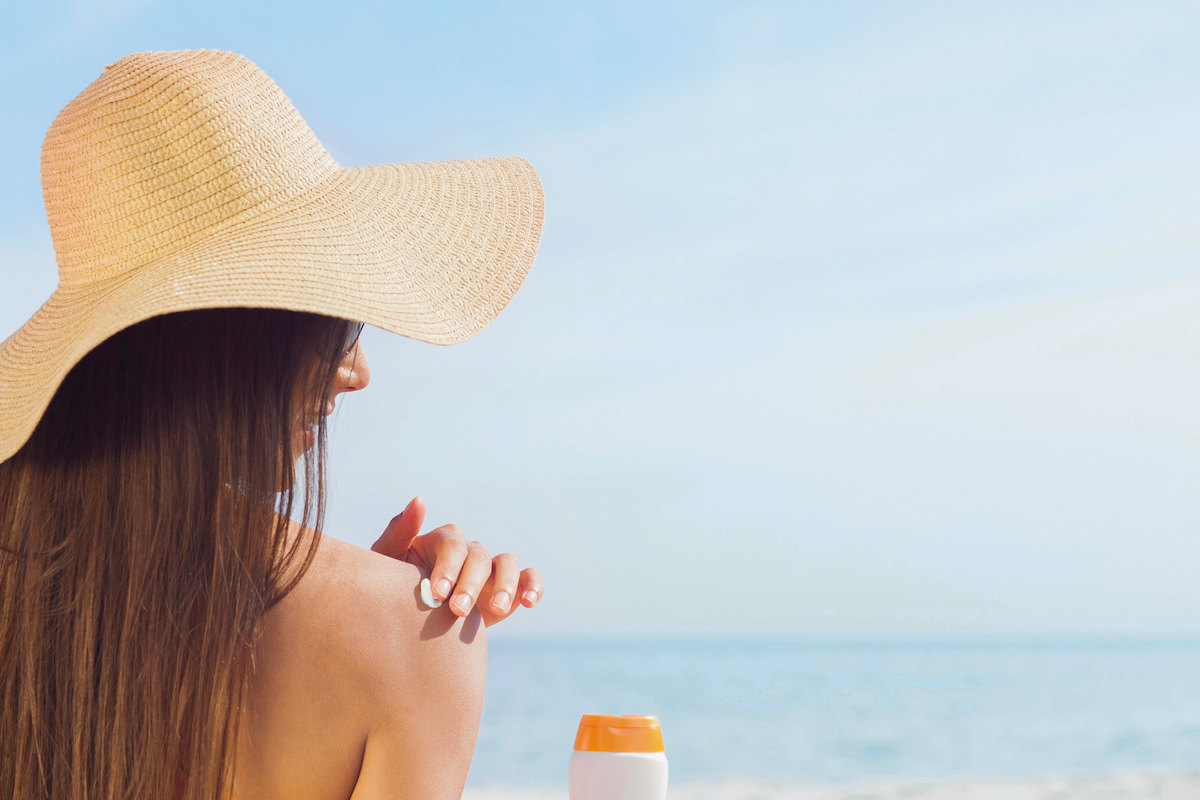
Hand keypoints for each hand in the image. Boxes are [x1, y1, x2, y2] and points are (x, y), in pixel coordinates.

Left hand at [370, 497, 542, 626]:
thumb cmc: (391, 587)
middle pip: (479, 556)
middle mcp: (469, 552)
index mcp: (442, 542)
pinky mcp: (507, 589)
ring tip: (496, 609)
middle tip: (458, 610)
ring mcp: (490, 570)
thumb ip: (399, 531)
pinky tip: (529, 602)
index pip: (453, 544)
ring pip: (508, 563)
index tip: (437, 593)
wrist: (407, 625)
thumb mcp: (387, 561)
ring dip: (505, 584)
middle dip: (471, 583)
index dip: (448, 566)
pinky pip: (527, 579)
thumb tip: (419, 500)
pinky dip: (533, 585)